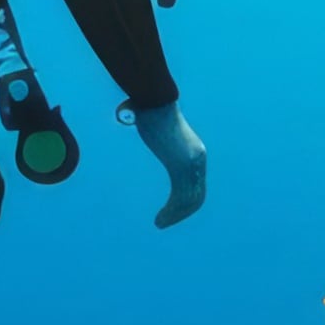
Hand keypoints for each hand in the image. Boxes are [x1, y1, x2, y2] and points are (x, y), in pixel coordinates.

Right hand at [136, 101, 209, 228]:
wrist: (153, 100)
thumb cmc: (150, 108)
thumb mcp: (154, 126)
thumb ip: (150, 132)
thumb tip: (127, 113)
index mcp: (194, 152)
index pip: (197, 184)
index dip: (186, 202)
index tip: (171, 211)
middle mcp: (197, 159)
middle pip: (197, 195)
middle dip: (182, 213)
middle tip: (165, 222)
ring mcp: (192, 163)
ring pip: (190, 200)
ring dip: (176, 215)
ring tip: (160, 223)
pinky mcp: (183, 166)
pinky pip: (181, 197)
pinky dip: (172, 212)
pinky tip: (160, 219)